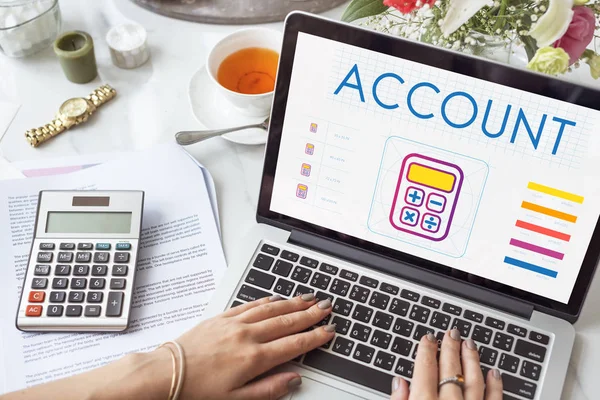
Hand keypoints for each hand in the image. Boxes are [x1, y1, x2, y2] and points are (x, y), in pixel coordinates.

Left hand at [165, 293, 334, 399]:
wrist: (165, 374)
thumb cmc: (197, 391)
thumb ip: (269, 390)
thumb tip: (293, 380)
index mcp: (254, 359)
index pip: (293, 344)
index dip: (314, 337)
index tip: (328, 330)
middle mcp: (247, 336)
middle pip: (286, 321)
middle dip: (310, 314)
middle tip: (327, 306)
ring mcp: (234, 324)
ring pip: (271, 309)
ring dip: (293, 303)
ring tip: (309, 298)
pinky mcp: (221, 318)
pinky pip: (250, 304)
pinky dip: (267, 300)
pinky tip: (276, 298)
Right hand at [390, 330, 502, 399]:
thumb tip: (399, 384)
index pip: (425, 369)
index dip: (426, 350)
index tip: (428, 338)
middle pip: (450, 370)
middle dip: (450, 348)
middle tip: (451, 333)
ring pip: (474, 381)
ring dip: (472, 360)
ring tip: (469, 344)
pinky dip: (495, 386)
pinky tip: (494, 372)